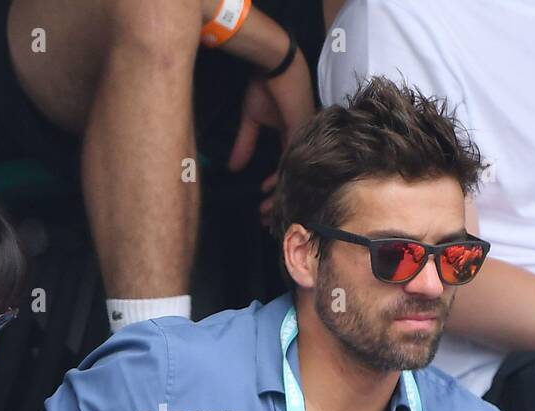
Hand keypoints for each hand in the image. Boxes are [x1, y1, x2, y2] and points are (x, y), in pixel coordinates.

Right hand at [227, 47, 314, 220]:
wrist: (274, 65)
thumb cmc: (265, 86)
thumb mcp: (251, 120)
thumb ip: (244, 145)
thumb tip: (232, 168)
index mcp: (291, 139)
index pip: (284, 172)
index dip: (273, 191)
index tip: (261, 206)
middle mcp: (299, 144)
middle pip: (290, 180)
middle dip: (276, 202)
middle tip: (264, 221)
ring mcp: (302, 140)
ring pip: (292, 177)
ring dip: (277, 197)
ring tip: (264, 213)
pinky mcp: (300, 134)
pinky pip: (290, 163)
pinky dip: (280, 180)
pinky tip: (269, 193)